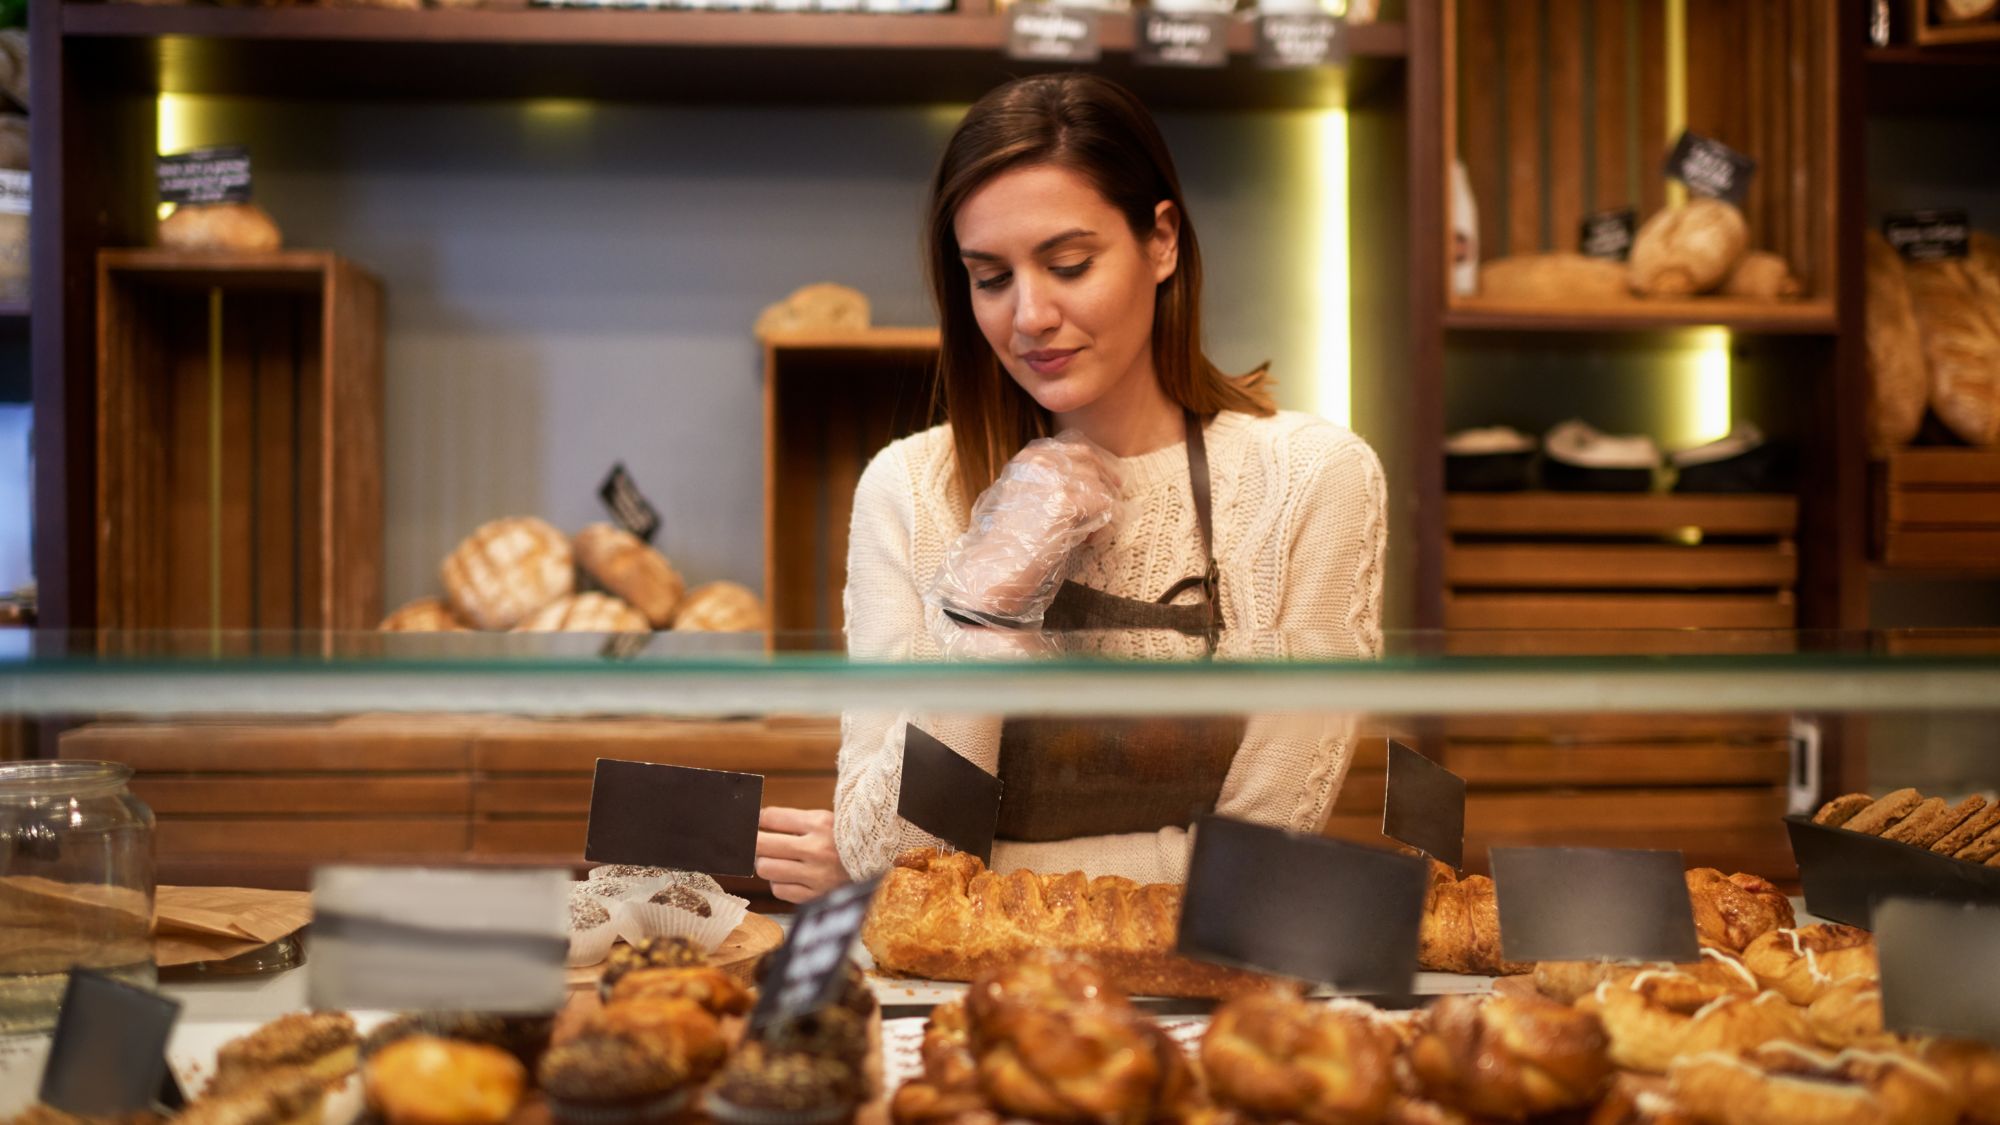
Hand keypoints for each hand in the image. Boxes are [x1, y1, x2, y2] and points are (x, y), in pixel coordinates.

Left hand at [755, 806, 847, 904]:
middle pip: (761, 844)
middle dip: (755, 842)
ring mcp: (816, 875)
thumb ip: (795, 821)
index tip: (758, 822)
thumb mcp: (827, 821)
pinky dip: (779, 883)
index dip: (759, 819)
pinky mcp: (814, 896)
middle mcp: (817, 849)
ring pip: (766, 868)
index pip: (771, 817)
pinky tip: (790, 877)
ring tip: (777, 860)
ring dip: (767, 863)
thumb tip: (759, 821)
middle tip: (758, 842)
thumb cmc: (845, 842)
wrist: (877, 869)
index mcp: (821, 823)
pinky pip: (778, 889)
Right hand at [928, 432, 1121, 625]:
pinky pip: (1106, 508)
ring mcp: (1054, 478)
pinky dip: (1103, 528)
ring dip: (1104, 513)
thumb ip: (1048, 483)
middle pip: (1092, 462)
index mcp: (1030, 457)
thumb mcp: (1022, 497)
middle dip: (1107, 484)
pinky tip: (1088, 542)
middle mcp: (1042, 460)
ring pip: (1102, 487)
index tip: (1111, 482)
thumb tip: (1092, 480)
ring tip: (1089, 536)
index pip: (1077, 447)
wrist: (996, 567)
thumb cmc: (1008, 542)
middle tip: (1113, 506)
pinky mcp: (1066, 500)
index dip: (1099, 464)